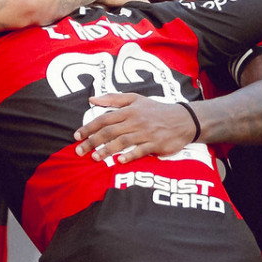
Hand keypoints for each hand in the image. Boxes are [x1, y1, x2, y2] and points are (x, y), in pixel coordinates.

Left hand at [73, 93, 199, 162]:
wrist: (183, 119)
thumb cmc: (156, 110)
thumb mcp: (136, 99)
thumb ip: (113, 99)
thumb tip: (91, 99)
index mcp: (129, 110)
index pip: (104, 118)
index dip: (89, 127)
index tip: (77, 136)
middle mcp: (136, 121)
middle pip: (110, 131)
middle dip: (93, 141)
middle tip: (79, 151)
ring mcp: (146, 133)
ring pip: (122, 142)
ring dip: (107, 150)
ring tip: (94, 157)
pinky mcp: (156, 144)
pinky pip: (141, 151)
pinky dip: (130, 156)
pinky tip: (120, 162)